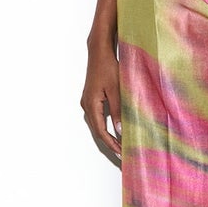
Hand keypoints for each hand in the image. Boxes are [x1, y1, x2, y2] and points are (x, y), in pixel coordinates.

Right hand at [81, 39, 122, 158]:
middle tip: (122, 153)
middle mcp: (86, 106)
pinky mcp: (91, 98)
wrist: (99, 53)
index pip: (101, 131)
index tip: (121, 152)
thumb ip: (118, 110)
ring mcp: (87, 102)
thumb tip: (120, 130)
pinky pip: (97, 117)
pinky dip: (105, 126)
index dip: (111, 144)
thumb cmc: (108, 68)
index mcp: (91, 105)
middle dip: (109, 143)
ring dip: (107, 135)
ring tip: (119, 144)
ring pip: (97, 125)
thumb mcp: (116, 90)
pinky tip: (114, 129)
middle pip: (97, 131)